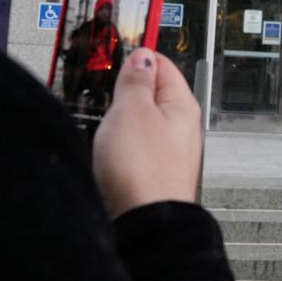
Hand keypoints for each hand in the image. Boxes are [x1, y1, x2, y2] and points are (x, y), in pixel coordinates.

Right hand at [93, 48, 201, 217]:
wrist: (145, 228)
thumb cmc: (143, 171)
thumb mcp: (132, 110)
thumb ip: (136, 80)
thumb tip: (142, 55)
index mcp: (182, 106)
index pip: (162, 65)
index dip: (137, 56)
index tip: (113, 53)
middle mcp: (179, 129)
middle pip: (150, 95)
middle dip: (123, 90)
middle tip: (100, 86)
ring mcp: (166, 155)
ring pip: (138, 124)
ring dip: (117, 120)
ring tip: (99, 118)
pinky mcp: (149, 177)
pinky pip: (131, 150)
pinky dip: (115, 145)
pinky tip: (103, 150)